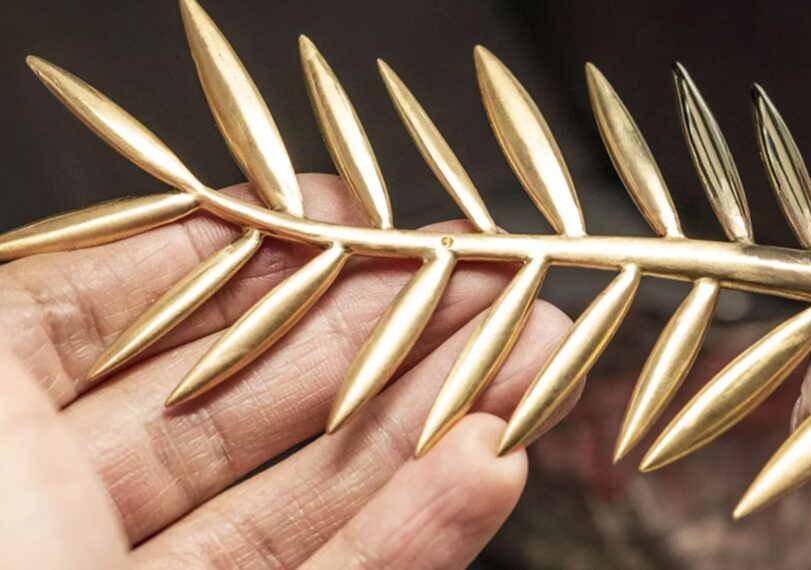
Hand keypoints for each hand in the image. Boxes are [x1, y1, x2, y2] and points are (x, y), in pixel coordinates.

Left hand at [0, 174, 571, 567]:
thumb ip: (77, 283)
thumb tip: (211, 205)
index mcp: (4, 429)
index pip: (163, 323)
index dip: (272, 265)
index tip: (368, 220)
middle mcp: (79, 513)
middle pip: (265, 402)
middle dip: (389, 332)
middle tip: (495, 283)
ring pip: (318, 497)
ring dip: (435, 424)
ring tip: (531, 361)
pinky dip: (419, 535)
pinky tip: (487, 467)